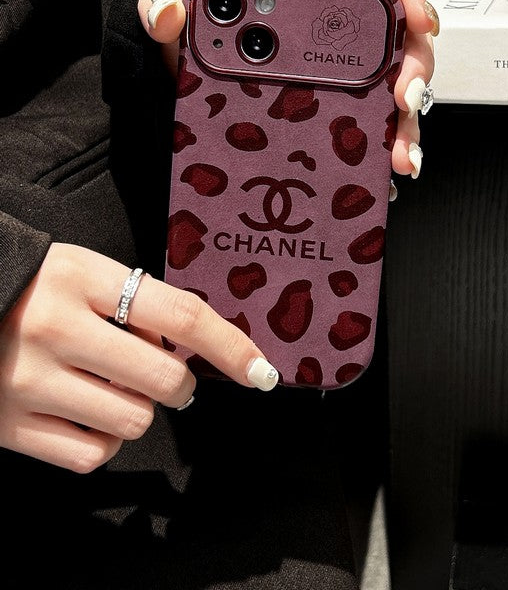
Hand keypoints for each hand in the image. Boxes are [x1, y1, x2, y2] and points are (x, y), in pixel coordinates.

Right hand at [0, 243, 278, 472]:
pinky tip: (88, 412)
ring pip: (133, 419)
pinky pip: (91, 455)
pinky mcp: (8, 425)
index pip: (181, 316)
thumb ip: (142, 305)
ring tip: (112, 385)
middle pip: (165, 378)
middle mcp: (56, 329)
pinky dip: (105, 440)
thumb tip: (197, 350)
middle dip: (180, 383)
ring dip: (139, 407)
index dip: (231, 346)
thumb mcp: (88, 272)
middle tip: (167, 376)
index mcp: (84, 280)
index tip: (261, 371)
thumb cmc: (37, 286)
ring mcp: (28, 381)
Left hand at [137, 0, 436, 179]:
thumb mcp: (181, 25)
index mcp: (311, 2)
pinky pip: (379, 130)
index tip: (417, 18)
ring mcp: (347, 82)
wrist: (198, 81)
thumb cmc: (200, 45)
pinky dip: (389, 149)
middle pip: (399, 42)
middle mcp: (340, 40)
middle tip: (403, 96)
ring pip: (397, 93)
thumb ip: (164, 7)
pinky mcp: (343, 119)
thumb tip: (164, 8)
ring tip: (399, 153)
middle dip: (414, 70)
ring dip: (407, 123)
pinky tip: (389, 168)